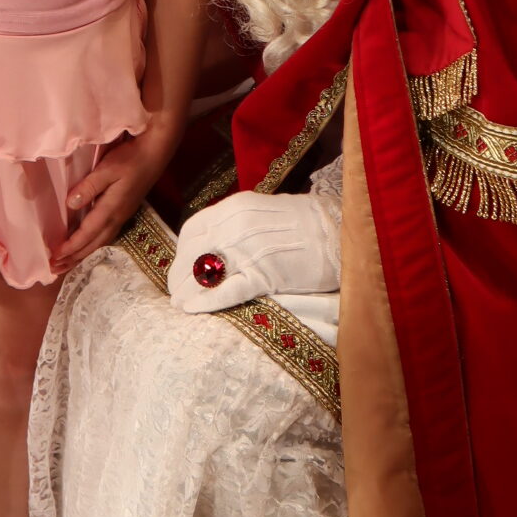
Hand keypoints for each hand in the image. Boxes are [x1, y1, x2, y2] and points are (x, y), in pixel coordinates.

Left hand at [49, 117, 181, 272]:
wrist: (154, 154)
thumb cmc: (129, 159)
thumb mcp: (106, 170)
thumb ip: (89, 187)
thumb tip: (70, 205)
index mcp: (111, 209)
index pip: (87, 233)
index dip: (71, 247)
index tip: (55, 257)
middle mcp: (117, 217)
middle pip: (94, 244)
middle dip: (74, 258)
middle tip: (56, 269)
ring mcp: (122, 216)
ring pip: (100, 242)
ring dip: (83, 254)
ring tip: (68, 263)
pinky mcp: (124, 211)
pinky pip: (106, 235)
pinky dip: (93, 245)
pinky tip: (88, 245)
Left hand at [164, 189, 338, 314]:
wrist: (341, 231)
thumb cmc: (306, 223)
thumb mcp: (265, 211)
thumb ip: (238, 223)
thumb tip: (215, 242)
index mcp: (236, 207)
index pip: (192, 229)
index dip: (181, 251)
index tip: (179, 265)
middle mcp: (237, 226)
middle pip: (192, 253)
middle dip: (178, 275)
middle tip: (175, 291)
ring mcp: (250, 250)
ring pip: (204, 273)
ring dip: (185, 290)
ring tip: (179, 304)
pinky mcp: (265, 274)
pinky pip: (227, 290)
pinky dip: (206, 301)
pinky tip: (192, 309)